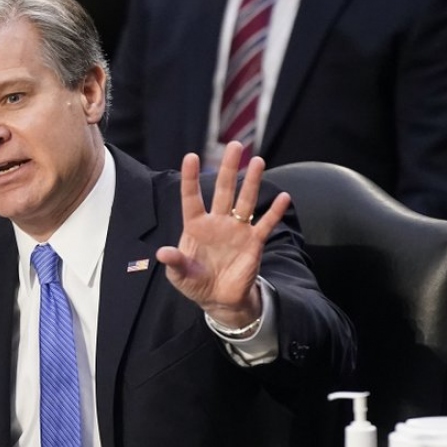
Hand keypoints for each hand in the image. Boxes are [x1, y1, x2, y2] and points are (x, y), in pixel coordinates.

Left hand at [155, 141, 290, 328]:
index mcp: (196, 226)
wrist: (219, 300)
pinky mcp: (254, 243)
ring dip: (251, 182)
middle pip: (223, 190)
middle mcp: (218, 222)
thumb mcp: (179, 275)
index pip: (192, 198)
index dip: (190, 178)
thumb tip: (162, 252)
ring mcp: (237, 230)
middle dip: (228, 168)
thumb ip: (174, 262)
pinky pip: (265, 224)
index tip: (190, 156)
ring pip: (245, 201)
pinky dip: (274, 212)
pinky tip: (284, 197)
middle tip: (234, 146)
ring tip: (257, 161)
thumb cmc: (195, 283)